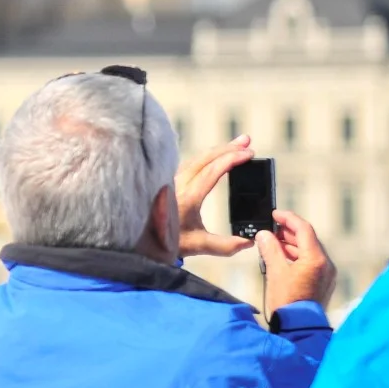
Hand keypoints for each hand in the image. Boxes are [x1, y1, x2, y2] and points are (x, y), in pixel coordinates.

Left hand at [176, 135, 254, 257]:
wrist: (139, 239)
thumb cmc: (166, 242)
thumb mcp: (197, 245)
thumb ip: (224, 246)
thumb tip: (249, 242)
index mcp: (186, 198)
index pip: (211, 171)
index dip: (231, 159)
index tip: (248, 153)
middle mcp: (177, 184)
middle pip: (205, 158)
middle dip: (228, 148)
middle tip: (247, 141)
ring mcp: (171, 179)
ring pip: (197, 158)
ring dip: (218, 150)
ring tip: (238, 143)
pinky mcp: (169, 179)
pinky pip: (190, 162)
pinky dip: (207, 156)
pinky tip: (217, 155)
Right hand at [257, 209, 336, 311]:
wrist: (298, 329)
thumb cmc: (287, 302)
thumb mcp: (275, 273)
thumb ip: (270, 250)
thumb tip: (264, 235)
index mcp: (316, 259)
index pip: (304, 229)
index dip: (288, 219)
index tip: (275, 215)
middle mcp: (326, 265)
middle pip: (308, 239)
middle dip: (288, 233)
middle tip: (271, 230)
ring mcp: (326, 275)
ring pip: (309, 251)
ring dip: (291, 245)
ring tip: (273, 244)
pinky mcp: (323, 283)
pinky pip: (311, 262)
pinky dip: (297, 257)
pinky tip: (282, 259)